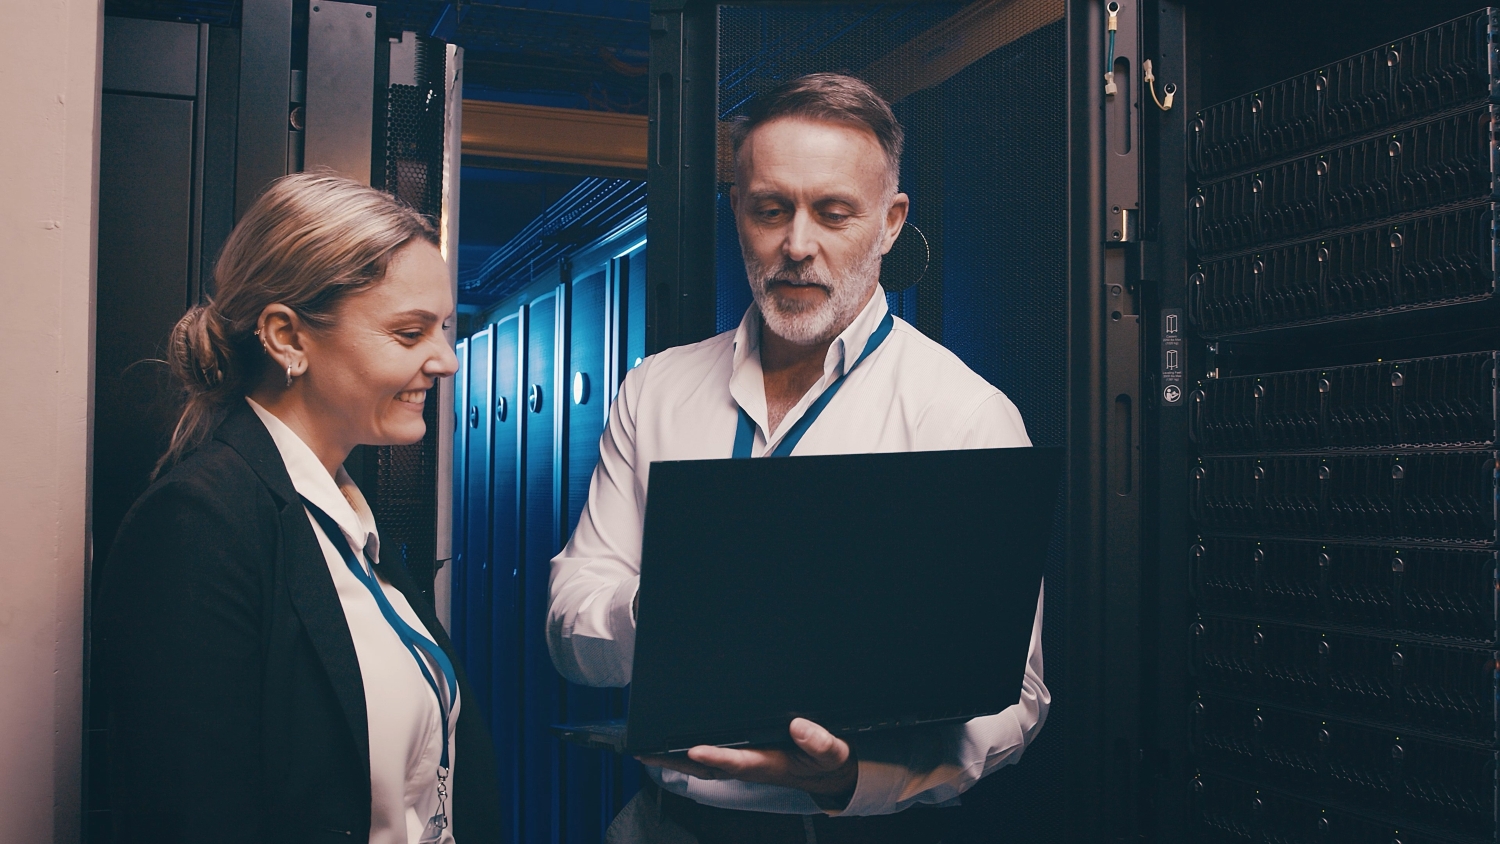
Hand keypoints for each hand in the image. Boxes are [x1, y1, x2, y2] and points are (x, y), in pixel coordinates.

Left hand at [638, 718, 857, 806]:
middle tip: (645, 751)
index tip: (693, 749)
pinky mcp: (743, 759)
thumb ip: (819, 741)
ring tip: (644, 749)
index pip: (738, 760)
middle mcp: (750, 766)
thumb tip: (798, 726)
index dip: (715, 756)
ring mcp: (744, 764)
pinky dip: (686, 755)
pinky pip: (709, 760)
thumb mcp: (832, 751)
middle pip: (706, 767)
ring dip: (673, 759)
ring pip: (702, 765)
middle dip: (674, 760)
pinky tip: (671, 747)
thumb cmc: (825, 761)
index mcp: (770, 763)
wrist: (827, 773)